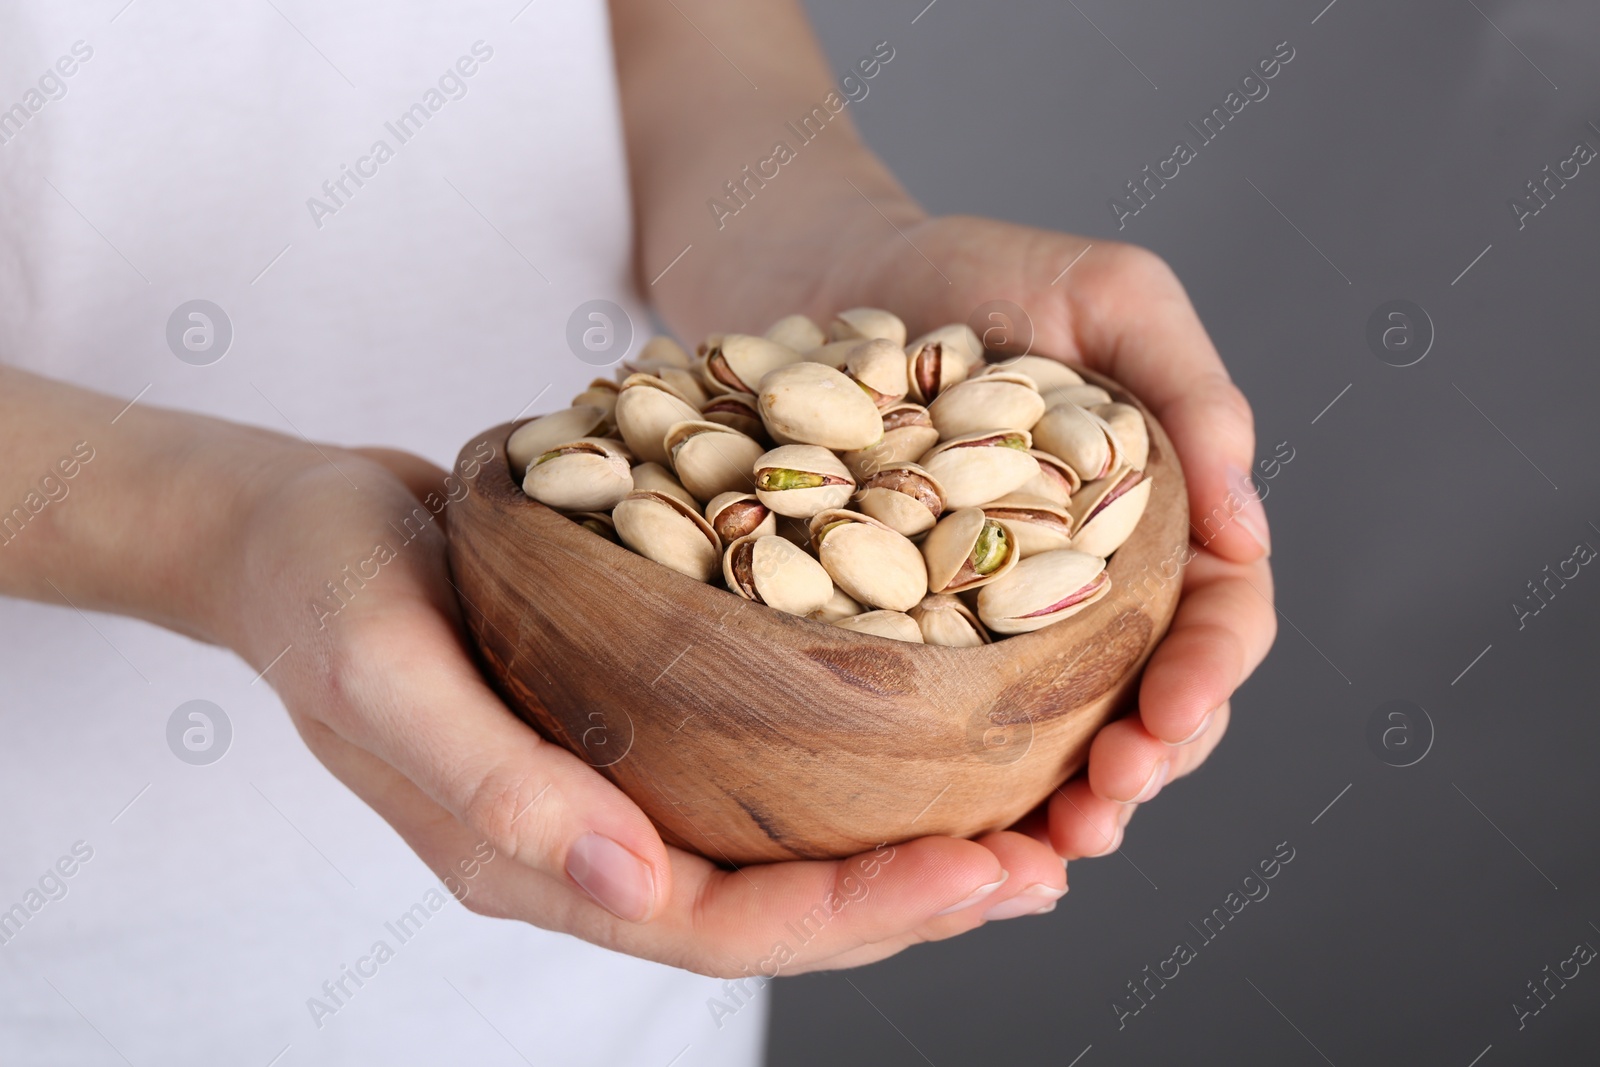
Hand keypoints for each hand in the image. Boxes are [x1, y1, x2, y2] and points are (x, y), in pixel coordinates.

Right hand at [223, 442, 1068, 977]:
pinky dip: (848, 772)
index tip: (984, 872)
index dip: (857, 916)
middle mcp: (591, 842)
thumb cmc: (321, 586)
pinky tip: (925, 733)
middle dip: (916, 899)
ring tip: (1026, 823)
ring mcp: (613, 788)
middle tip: (1046, 862)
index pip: (720, 925)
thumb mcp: (381, 668)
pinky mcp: (633, 725)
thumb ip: (488, 782)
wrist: (289, 527)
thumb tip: (626, 888)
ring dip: (901, 847)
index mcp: (535, 856)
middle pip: (777, 910)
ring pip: (780, 854)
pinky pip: (758, 775)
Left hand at [794, 212, 1278, 858]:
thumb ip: (1193, 392)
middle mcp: (1089, 578)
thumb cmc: (973, 270)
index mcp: (1158, 514)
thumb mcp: (1107, 293)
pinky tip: (955, 822)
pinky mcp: (912, 627)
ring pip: (1061, 731)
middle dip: (1145, 765)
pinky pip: (951, 718)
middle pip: (1152, 696)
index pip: (1220, 614)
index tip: (1170, 717)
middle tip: (1103, 808)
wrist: (821, 274)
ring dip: (1069, 799)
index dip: (1210, 676)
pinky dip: (967, 778)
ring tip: (1048, 846)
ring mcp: (1000, 612)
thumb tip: (1252, 528)